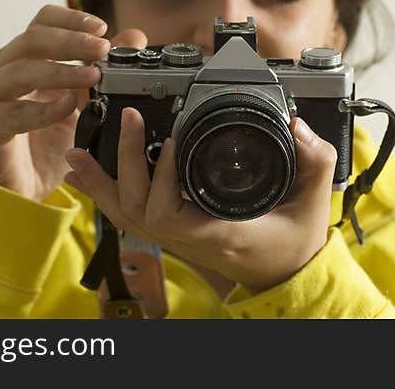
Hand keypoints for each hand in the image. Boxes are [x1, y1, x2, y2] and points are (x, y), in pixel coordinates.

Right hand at [0, 4, 146, 201]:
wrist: (15, 189)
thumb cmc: (43, 143)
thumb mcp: (82, 104)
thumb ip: (103, 69)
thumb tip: (135, 37)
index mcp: (20, 57)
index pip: (42, 22)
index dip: (71, 19)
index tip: (102, 26)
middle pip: (33, 39)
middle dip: (72, 40)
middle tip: (103, 48)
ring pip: (22, 70)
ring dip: (61, 70)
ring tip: (94, 76)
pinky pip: (14, 112)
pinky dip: (44, 108)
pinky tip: (67, 107)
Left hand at [63, 107, 338, 291]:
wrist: (285, 275)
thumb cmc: (293, 244)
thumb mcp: (313, 203)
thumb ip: (315, 161)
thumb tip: (298, 125)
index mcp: (219, 233)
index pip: (170, 213)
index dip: (163, 178)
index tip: (171, 142)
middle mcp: (190, 238)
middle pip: (137, 209)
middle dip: (126, 163)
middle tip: (133, 118)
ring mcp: (178, 238)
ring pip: (125, 215)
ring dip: (102, 180)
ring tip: (80, 149)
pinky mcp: (174, 231)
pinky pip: (130, 216)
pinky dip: (106, 192)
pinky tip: (86, 172)